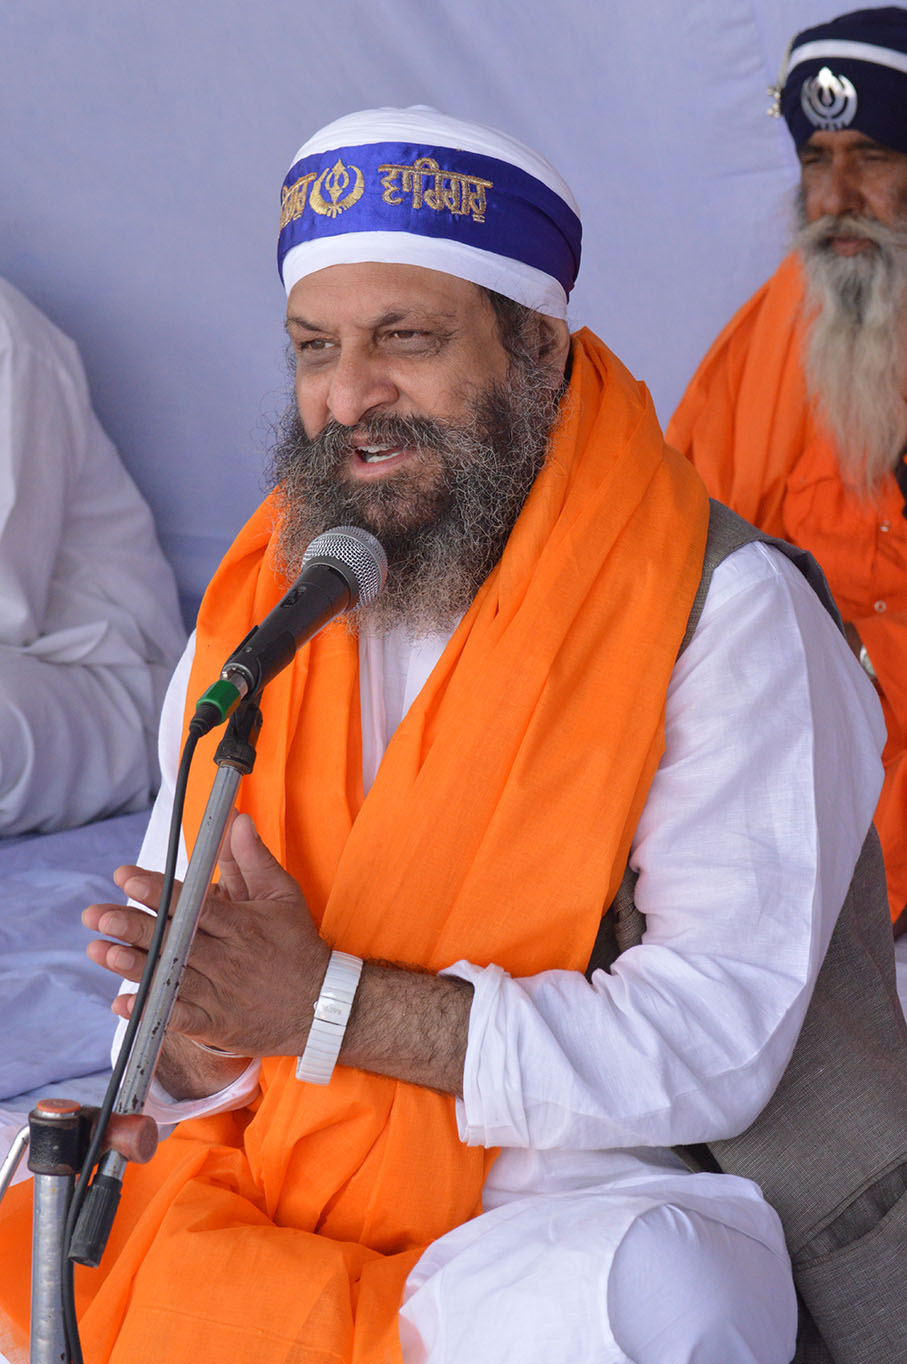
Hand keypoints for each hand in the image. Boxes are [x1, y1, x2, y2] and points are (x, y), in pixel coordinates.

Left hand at [82, 813, 330, 1059]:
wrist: (321, 1007)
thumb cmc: (297, 945)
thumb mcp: (282, 895)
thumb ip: (253, 858)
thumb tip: (236, 819)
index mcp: (242, 925)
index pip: (195, 905)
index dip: (160, 892)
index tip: (127, 878)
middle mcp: (228, 959)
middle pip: (175, 941)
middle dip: (134, 927)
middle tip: (98, 916)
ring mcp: (221, 994)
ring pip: (171, 977)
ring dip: (134, 966)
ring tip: (100, 951)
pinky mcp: (216, 1024)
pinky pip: (179, 1019)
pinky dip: (151, 1011)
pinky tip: (123, 1002)